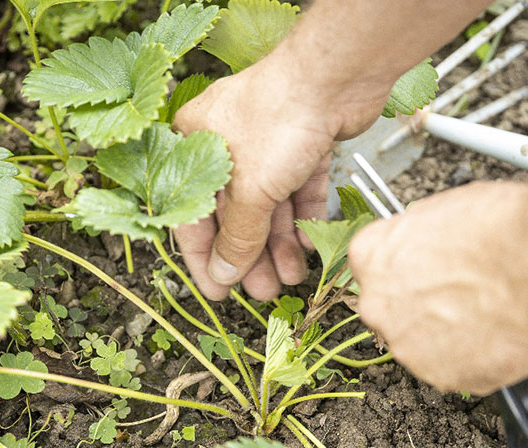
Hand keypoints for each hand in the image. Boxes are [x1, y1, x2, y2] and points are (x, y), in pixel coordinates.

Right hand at [173, 58, 387, 300]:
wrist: (335, 75)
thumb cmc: (277, 117)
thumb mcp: (250, 190)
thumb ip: (238, 237)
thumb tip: (223, 273)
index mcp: (193, 144)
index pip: (192, 213)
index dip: (205, 258)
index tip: (218, 291)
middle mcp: (227, 143)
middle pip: (236, 214)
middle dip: (252, 256)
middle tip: (264, 291)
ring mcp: (267, 143)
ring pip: (270, 206)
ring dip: (280, 245)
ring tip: (293, 276)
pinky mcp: (303, 144)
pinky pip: (298, 191)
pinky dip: (303, 219)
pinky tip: (310, 245)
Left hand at [348, 181, 527, 394]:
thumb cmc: (503, 228)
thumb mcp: (445, 208)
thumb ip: (418, 236)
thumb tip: (425, 245)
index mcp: (370, 256)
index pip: (373, 266)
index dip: (408, 267)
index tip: (430, 269)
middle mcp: (377, 306)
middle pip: (392, 310)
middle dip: (422, 305)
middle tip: (464, 294)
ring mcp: (408, 347)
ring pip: (423, 343)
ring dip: (450, 334)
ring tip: (492, 312)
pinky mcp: (442, 378)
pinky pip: (456, 369)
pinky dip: (477, 358)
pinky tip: (502, 334)